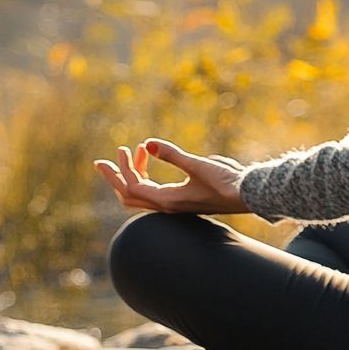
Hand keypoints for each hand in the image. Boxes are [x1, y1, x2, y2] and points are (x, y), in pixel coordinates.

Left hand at [94, 139, 249, 214]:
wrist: (249, 194)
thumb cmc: (227, 181)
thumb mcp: (198, 164)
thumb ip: (172, 154)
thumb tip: (148, 143)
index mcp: (168, 200)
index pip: (133, 186)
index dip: (124, 168)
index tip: (125, 148)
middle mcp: (167, 206)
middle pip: (128, 196)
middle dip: (114, 178)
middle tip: (99, 163)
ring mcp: (173, 205)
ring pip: (140, 195)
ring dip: (130, 175)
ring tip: (131, 153)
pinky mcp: (180, 200)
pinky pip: (152, 192)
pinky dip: (144, 177)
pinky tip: (149, 159)